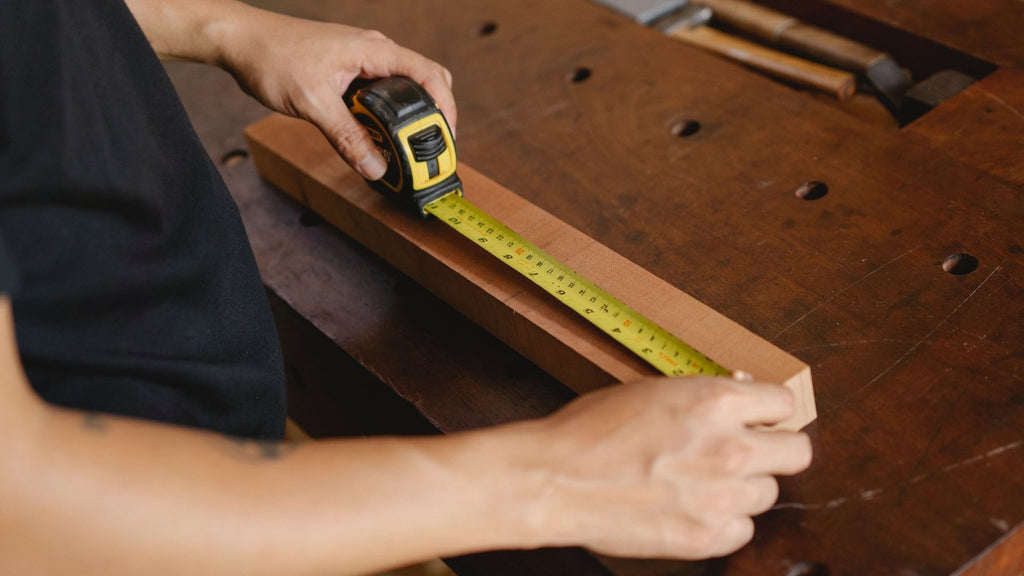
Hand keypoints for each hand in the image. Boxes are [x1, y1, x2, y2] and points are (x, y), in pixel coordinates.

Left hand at [217, 10, 455, 179]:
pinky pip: (378, 96)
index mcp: (373, 51)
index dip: (446, 107)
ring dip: (403, 122)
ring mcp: (361, 62)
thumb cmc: (272, 56)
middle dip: (429, 119)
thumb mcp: (313, 103)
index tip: (446, 138)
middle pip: (422, 84)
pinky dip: (382, 119)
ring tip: (399, 151)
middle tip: (425, 151)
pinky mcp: (348, 73)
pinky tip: (371, 138)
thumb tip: (375, 166)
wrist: (240, 40)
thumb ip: (346, 137)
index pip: (429, 74)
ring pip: (399, 93)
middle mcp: (373, 53)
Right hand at [521, 377, 811, 558]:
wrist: (554, 479)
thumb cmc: (590, 430)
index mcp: (715, 402)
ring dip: (744, 487)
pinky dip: (724, 521)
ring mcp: (721, 497)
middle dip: (774, 449)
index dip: (768, 412)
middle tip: (747, 451)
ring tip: (702, 482)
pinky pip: (742, 529)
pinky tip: (692, 508)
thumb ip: (703, 397)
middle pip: (798, 452)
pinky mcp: (706, 538)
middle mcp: (729, 448)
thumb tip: (740, 395)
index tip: (758, 419)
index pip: (784, 404)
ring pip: (768, 494)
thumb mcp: (652, 392)